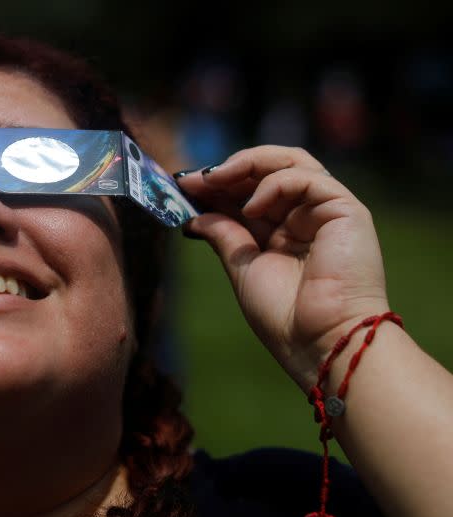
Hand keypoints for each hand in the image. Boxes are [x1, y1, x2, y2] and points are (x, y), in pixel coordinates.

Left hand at [176, 146, 389, 390]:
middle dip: (228, 170)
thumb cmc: (285, 316)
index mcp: (284, 232)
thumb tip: (194, 215)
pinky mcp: (346, 210)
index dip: (217, 185)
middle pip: (268, 171)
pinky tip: (251, 207)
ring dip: (247, 164)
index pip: (249, 193)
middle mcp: (306, 217)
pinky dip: (273, 184)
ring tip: (213, 178)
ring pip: (291, 163)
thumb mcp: (242, 267)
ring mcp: (327, 210)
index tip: (182, 185)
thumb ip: (224, 235)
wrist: (322, 341)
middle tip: (193, 178)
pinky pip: (306, 178)